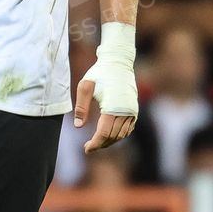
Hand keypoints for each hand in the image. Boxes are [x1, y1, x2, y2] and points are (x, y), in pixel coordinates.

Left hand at [75, 21, 137, 152]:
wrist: (118, 62)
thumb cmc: (99, 73)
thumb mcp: (85, 87)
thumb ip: (81, 107)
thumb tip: (77, 126)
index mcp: (113, 106)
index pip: (104, 133)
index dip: (95, 144)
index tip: (86, 149)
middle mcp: (125, 111)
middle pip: (112, 136)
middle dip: (100, 144)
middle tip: (88, 147)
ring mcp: (132, 111)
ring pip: (121, 135)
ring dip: (109, 141)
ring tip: (96, 142)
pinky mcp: (134, 110)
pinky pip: (128, 129)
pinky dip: (118, 135)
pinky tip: (108, 135)